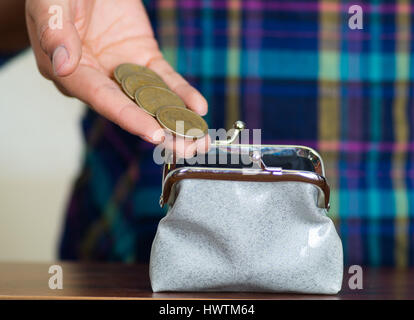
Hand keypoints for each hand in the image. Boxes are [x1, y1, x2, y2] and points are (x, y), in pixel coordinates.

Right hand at [26, 0, 208, 156]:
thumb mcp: (52, 3)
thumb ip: (55, 31)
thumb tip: (63, 64)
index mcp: (69, 71)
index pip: (102, 99)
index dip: (128, 118)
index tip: (154, 134)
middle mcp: (98, 78)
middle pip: (131, 110)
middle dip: (161, 132)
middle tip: (187, 150)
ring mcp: (124, 71)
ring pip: (152, 101)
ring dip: (177, 121)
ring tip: (200, 140)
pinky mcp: (143, 59)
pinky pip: (165, 79)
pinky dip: (182, 94)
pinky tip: (198, 107)